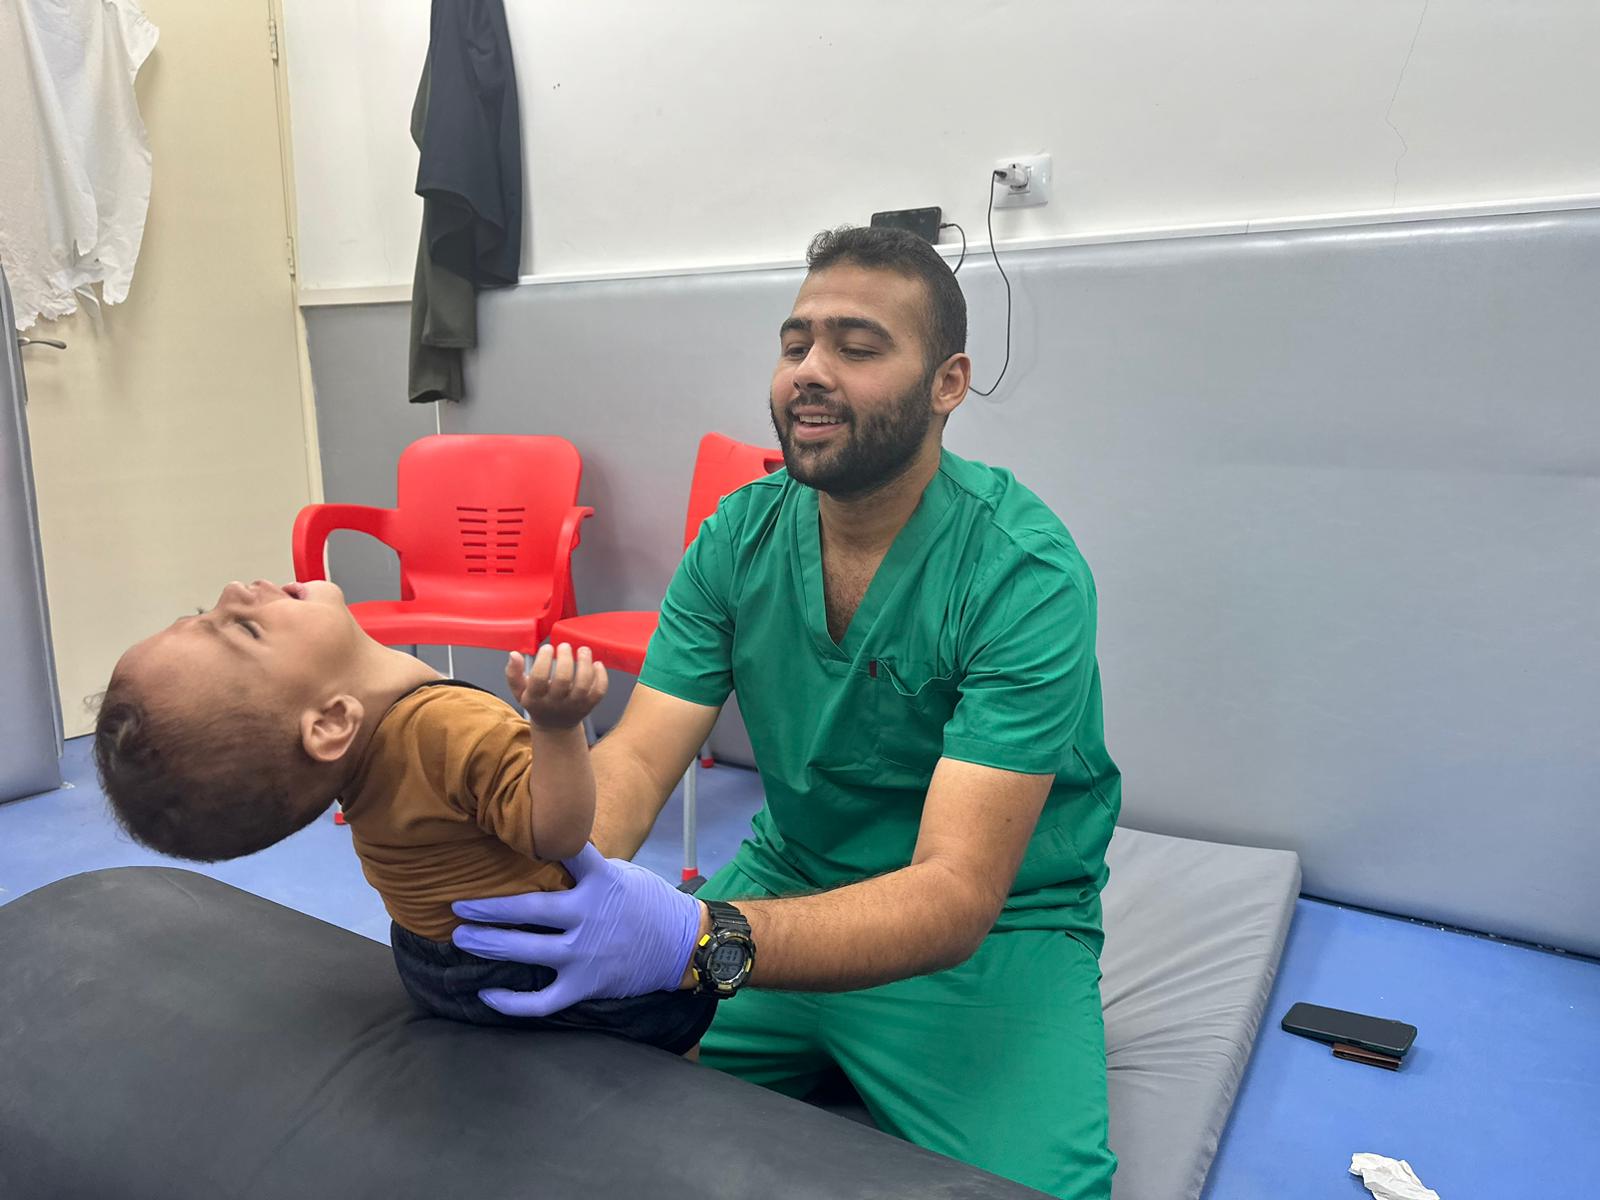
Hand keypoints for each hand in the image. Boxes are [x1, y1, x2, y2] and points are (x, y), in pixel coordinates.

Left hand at [451, 843, 703, 1016]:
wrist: (683, 945)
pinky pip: (541, 1001)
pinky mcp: (585, 984)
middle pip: (528, 911)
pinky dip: (511, 1003)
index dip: (538, 844)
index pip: (568, 854)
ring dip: (488, 944)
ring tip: (462, 938)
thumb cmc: (648, 904)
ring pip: (525, 952)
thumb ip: (585, 871)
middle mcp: (589, 917)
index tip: (502, 836)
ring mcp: (585, 954)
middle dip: (487, 909)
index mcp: (601, 882)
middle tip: (457, 907)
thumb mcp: (622, 873)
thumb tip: (546, 858)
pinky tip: (487, 996)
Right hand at [507, 643, 607, 730]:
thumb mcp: (520, 691)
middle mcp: (556, 703)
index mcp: (535, 699)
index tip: (547, 647)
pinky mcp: (590, 705)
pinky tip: (596, 663)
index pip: (539, 679)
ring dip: (585, 664)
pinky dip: (601, 676)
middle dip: (565, 659)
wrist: (555, 726)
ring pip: (583, 684)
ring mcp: (574, 705)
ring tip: (583, 649)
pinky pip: (599, 691)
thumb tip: (514, 654)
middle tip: (564, 646)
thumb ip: (514, 674)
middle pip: (563, 680)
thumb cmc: (537, 702)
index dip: (544, 660)